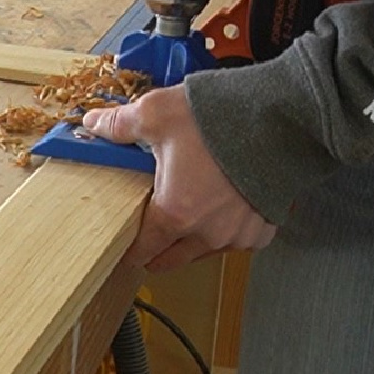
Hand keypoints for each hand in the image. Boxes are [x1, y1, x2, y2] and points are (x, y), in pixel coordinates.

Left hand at [82, 85, 276, 271]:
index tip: (124, 246)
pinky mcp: (264, 227)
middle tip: (149, 236)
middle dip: (158, 251)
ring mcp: (238, 234)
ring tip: (185, 216)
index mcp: (175, 215)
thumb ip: (119, 125)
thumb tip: (91, 123)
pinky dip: (228, 231)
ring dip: (192, 241)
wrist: (282, 116)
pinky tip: (222, 210)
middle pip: (171, 259)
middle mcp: (207, 234)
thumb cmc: (219, 119)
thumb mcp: (156, 114)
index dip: (130, 249)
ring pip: (204, 252)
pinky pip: (239, 241)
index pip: (142, 251)